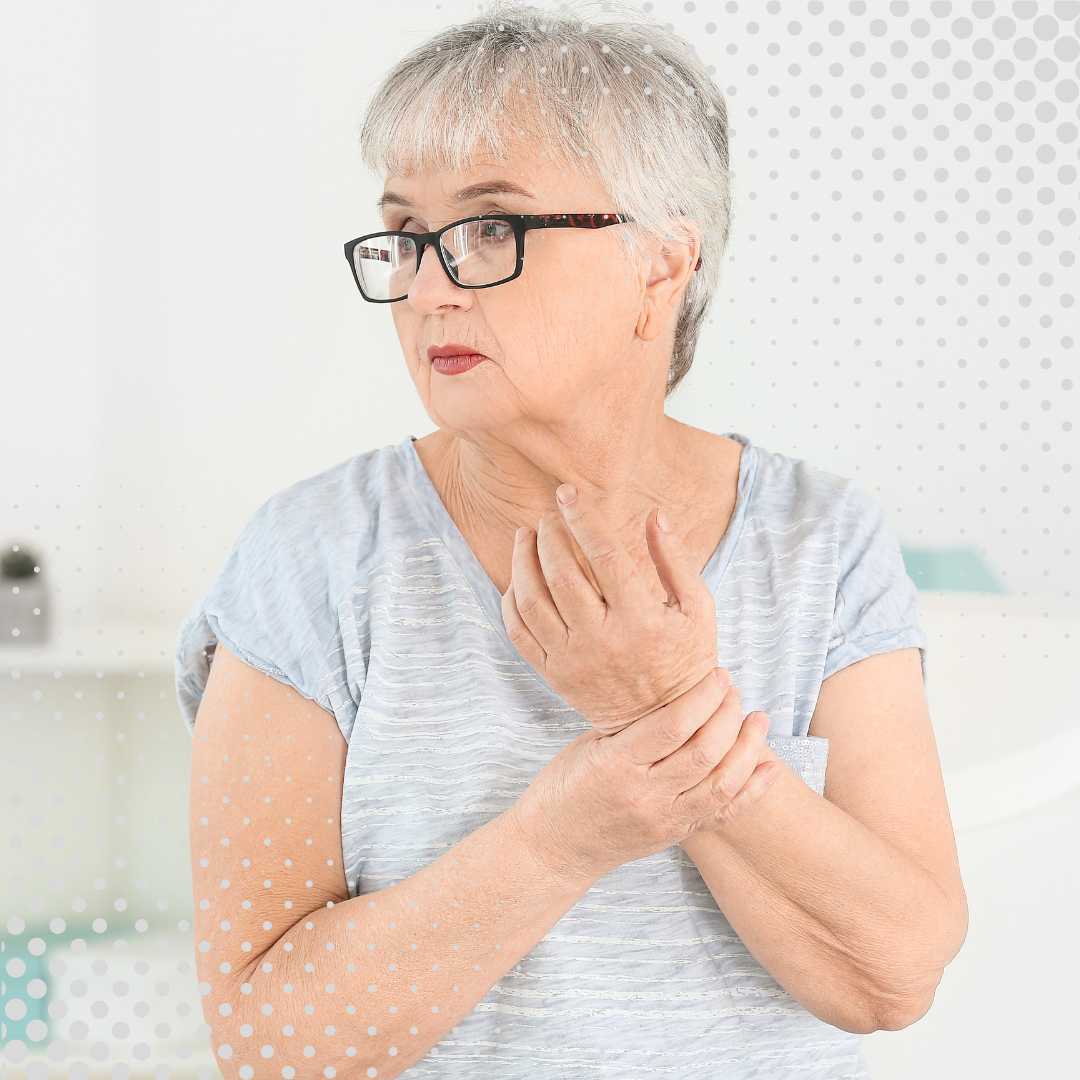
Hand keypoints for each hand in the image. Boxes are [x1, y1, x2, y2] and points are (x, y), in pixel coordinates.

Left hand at [499, 485, 718, 733]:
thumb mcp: (696, 608)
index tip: (567, 492)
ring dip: (522, 560)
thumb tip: (654, 514)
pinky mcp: (554, 674)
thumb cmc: (686, 656)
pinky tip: (519, 578)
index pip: (604, 556)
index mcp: (640, 619)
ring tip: (525, 537)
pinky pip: (518, 632)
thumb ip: (674, 559)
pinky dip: (511, 600)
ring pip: (531, 600)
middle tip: (548, 515)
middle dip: (548, 535)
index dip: (582, 519)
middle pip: (560, 574)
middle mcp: (602, 640)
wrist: (663, 722)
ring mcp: (573, 659)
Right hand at [508, 666, 779, 885]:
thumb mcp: (588, 745)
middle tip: (733, 689)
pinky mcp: (676, 835)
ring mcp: (664, 819)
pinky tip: (769, 765)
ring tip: (758, 719)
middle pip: (705, 751)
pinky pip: (723, 812)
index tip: (717, 675)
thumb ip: (631, 725)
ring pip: (721, 783)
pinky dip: (751, 788)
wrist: (554, 847)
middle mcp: (645, 795)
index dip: (703, 697)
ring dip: (748, 747)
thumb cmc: (563, 786)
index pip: (673, 726)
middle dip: (728, 714)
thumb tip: (677, 693)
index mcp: (616, 765)